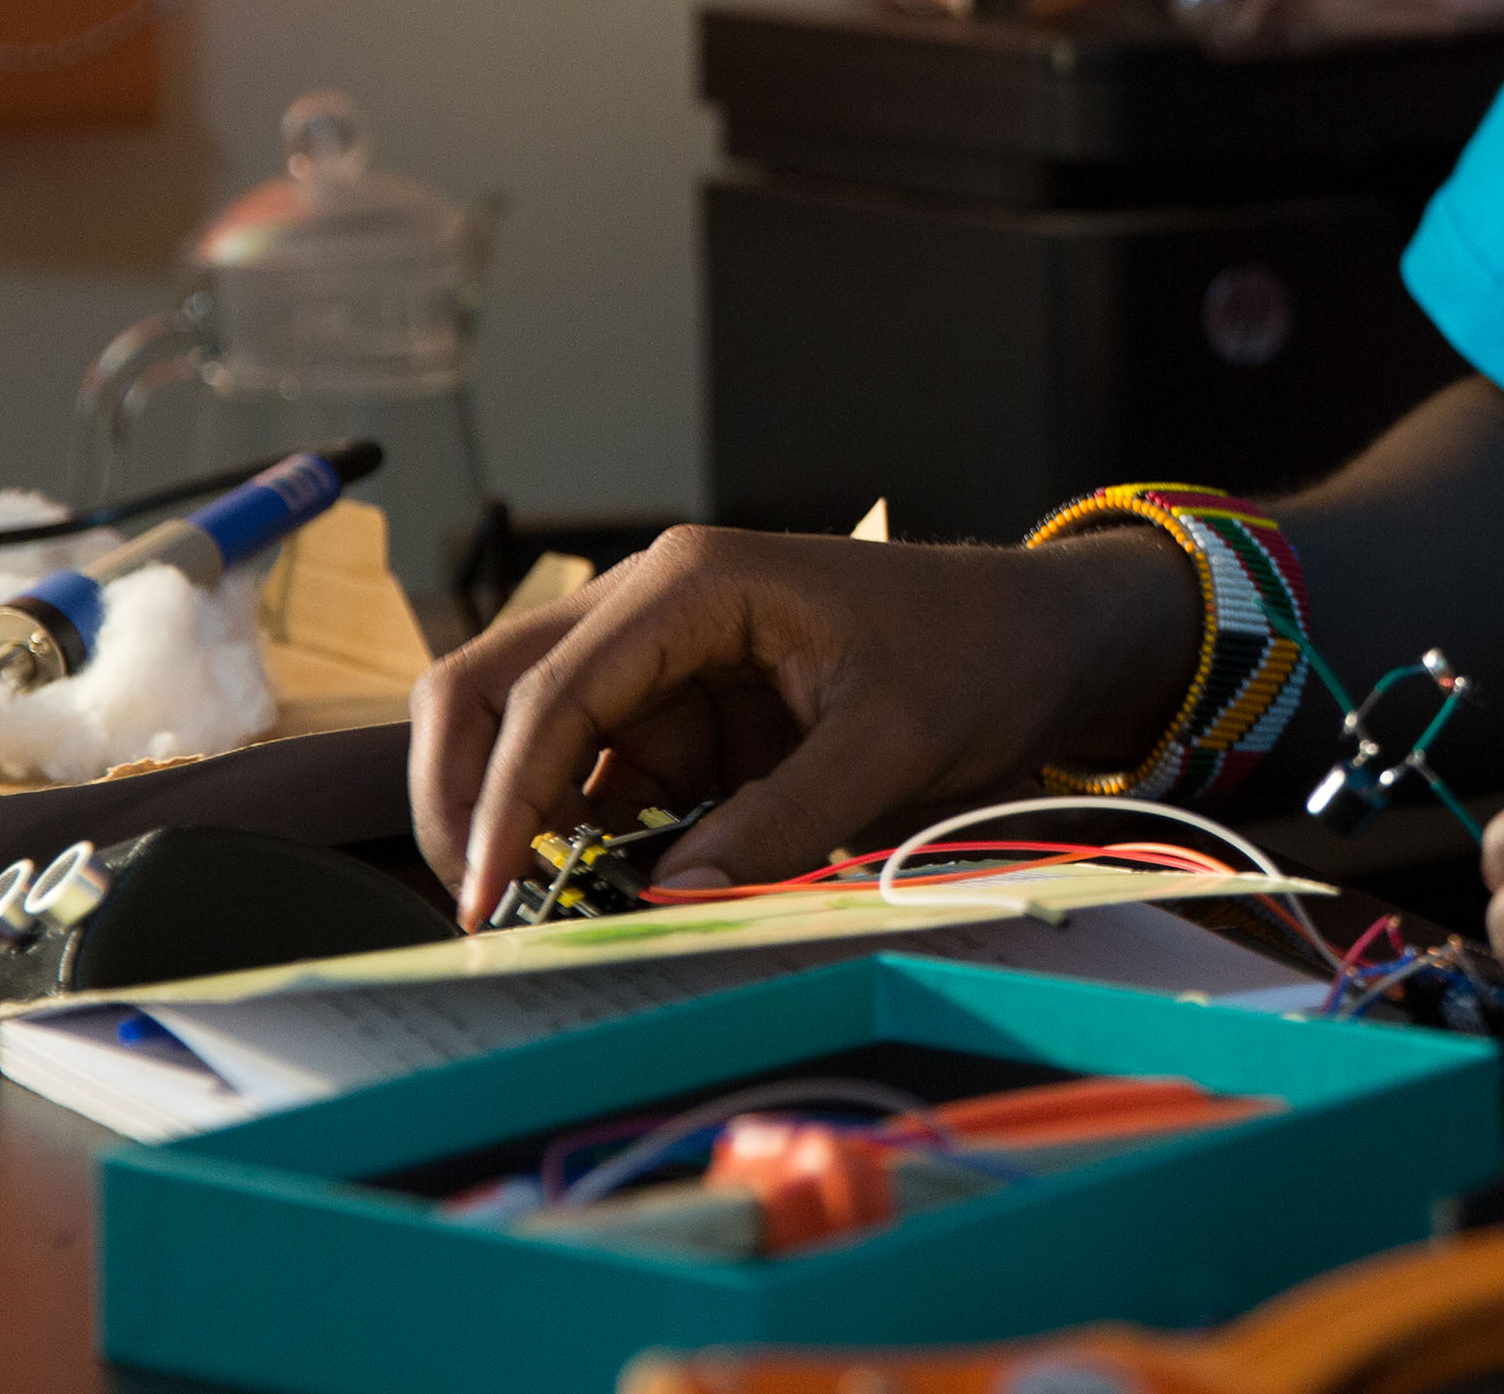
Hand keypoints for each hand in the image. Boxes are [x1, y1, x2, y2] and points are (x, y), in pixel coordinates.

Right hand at [408, 523, 1198, 921]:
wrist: (1036, 637)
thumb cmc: (975, 659)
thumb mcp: (891, 746)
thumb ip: (783, 821)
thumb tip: (673, 897)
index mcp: (692, 584)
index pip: (552, 692)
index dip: (506, 797)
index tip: (488, 893)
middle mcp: (652, 606)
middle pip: (494, 691)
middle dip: (467, 796)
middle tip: (479, 904)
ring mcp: (658, 660)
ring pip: (531, 739)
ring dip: (524, 826)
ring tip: (538, 919)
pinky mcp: (680, 714)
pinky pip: (600, 779)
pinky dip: (587, 840)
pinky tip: (602, 900)